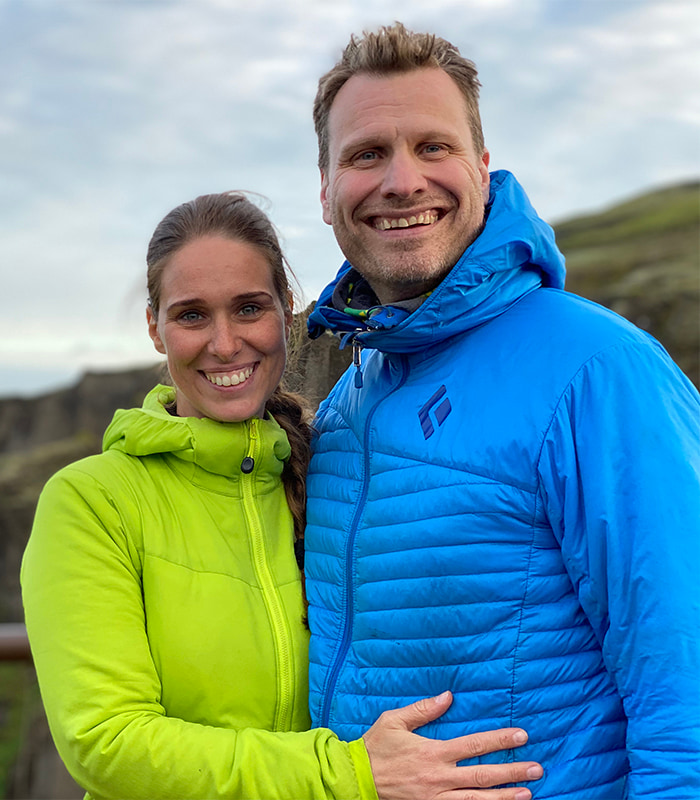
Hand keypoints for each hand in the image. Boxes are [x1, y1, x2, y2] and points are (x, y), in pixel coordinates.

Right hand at [362, 691, 542, 799]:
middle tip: (537, 769)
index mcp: (433, 752)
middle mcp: (439, 777)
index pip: (474, 746)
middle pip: (482, 776)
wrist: (356, 780)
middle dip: (512, 772)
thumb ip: (423, 708)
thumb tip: (448, 695)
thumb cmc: (375, 746)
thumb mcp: (394, 720)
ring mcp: (435, 798)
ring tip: (528, 794)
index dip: (499, 741)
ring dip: (504, 797)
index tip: (521, 736)